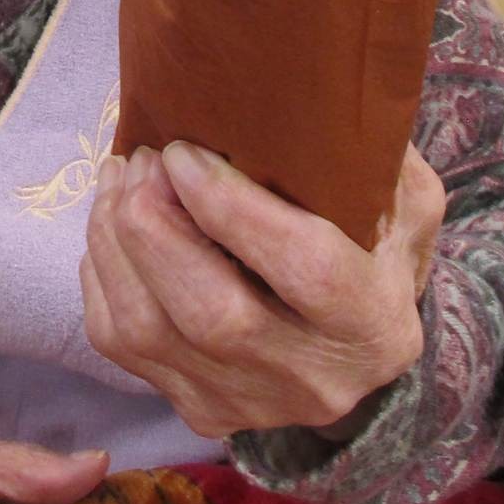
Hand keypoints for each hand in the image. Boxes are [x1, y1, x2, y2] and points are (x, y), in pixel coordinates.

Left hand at [81, 141, 443, 437]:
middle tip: (143, 158)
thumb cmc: (374, 250)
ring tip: (121, 177)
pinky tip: (112, 222)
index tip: (183, 151)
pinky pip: (117, 341)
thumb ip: (370, 159)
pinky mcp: (194, 408)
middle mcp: (311, 380)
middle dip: (155, 223)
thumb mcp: (402, 200)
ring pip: (147, 329)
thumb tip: (301, 95)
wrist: (355, 352)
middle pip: (210, 313)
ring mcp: (245, 403)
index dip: (231, 207)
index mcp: (373, 324)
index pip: (304, 269)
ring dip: (115, 239)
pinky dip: (101, 271)